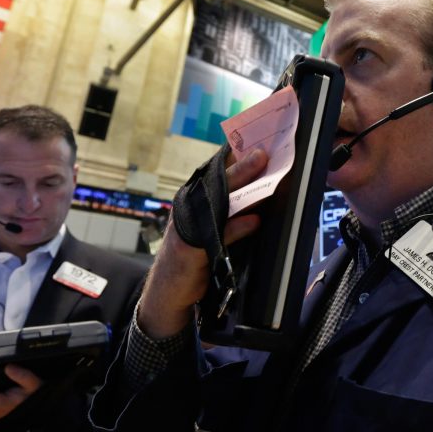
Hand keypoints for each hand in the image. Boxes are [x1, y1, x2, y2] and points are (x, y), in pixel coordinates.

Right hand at [138, 148, 268, 338]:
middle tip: (264, 153)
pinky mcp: (191, 247)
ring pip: (219, 200)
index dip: (234, 155)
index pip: (215, 171)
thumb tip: (260, 192)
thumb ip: (229, 209)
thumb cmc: (193, 255)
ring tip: (264, 176)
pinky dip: (238, 227)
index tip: (256, 141)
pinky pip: (219, 233)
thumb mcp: (210, 226)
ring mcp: (188, 225)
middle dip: (242, 164)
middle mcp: (188, 206)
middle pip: (218, 181)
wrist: (169, 290)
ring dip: (242, 185)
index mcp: (192, 197)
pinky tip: (254, 221)